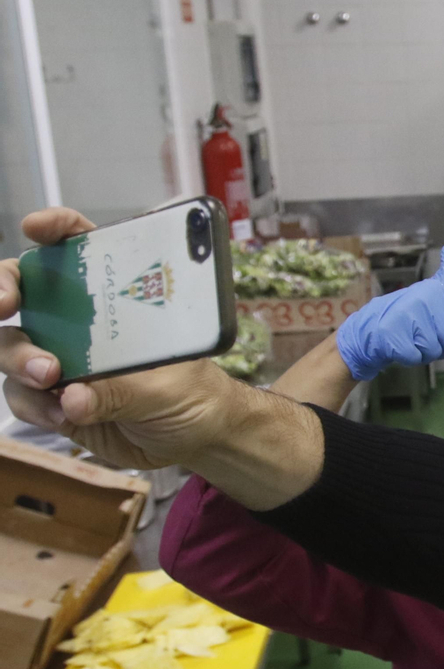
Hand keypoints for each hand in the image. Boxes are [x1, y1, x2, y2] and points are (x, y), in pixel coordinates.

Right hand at [0, 208, 246, 467]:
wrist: (199, 440)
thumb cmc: (196, 396)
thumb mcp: (169, 388)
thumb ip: (122, 392)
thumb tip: (72, 397)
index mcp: (120, 297)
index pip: (83, 246)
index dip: (57, 229)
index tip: (36, 228)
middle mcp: (83, 320)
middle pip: (24, 289)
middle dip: (3, 291)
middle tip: (4, 306)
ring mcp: (64, 357)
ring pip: (12, 346)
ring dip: (19, 359)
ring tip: (50, 379)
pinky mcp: (55, 397)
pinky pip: (22, 395)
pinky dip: (35, 407)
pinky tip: (64, 417)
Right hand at [336, 245, 443, 380]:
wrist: (369, 328)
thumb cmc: (407, 313)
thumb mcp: (432, 290)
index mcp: (438, 289)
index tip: (441, 332)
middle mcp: (425, 298)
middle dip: (439, 348)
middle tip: (422, 337)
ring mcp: (407, 314)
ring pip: (434, 351)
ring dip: (423, 353)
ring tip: (409, 339)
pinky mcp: (392, 334)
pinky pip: (415, 357)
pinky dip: (408, 358)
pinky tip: (398, 345)